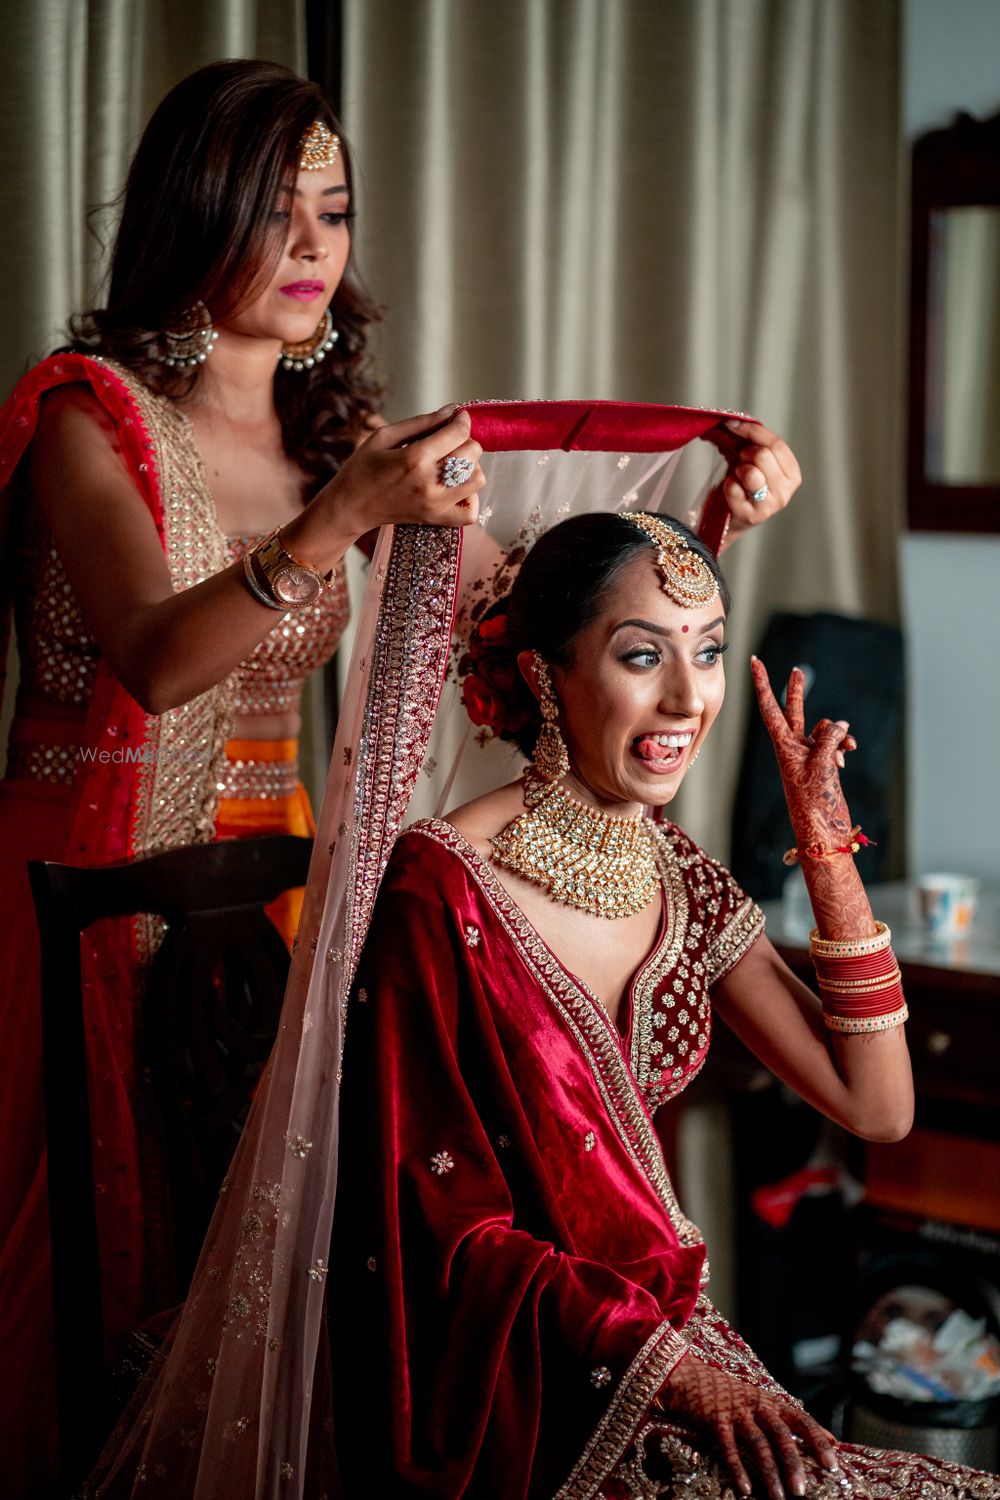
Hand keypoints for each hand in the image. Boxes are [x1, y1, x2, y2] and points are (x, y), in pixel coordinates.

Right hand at [317, 404, 484, 540]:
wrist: (350, 508)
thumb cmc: (362, 469)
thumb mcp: (383, 436)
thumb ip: (420, 423)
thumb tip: (450, 411)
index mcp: (415, 457)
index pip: (459, 433)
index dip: (463, 420)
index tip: (457, 418)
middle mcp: (430, 482)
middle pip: (472, 454)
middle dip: (465, 441)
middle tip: (449, 441)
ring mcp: (435, 504)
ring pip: (477, 480)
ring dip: (470, 467)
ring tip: (452, 464)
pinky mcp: (436, 519)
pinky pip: (470, 513)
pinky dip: (470, 499)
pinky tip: (456, 488)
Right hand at [657, 1353, 838, 1499]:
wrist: (692, 1377)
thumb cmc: (736, 1396)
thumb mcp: (768, 1403)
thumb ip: (797, 1421)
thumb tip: (833, 1439)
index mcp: (773, 1402)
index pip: (802, 1420)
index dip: (818, 1442)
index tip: (832, 1466)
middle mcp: (758, 1405)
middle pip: (780, 1434)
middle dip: (792, 1463)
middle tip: (802, 1491)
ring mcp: (736, 1412)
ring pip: (757, 1444)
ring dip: (768, 1472)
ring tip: (778, 1498)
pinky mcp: (715, 1420)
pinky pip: (728, 1447)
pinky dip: (737, 1469)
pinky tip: (745, 1490)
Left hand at [703, 419, 800, 549]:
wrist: (728, 517)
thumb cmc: (742, 485)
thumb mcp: (750, 459)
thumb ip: (749, 440)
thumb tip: (735, 419)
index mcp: (792, 473)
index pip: (776, 444)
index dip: (752, 432)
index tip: (732, 425)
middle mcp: (786, 491)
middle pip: (764, 456)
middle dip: (745, 454)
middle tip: (740, 462)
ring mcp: (770, 506)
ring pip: (751, 473)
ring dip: (738, 470)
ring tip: (738, 477)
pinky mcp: (752, 517)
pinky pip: (734, 488)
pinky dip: (727, 485)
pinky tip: (730, 490)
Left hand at [750, 658, 856, 851]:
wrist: (823, 831)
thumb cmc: (815, 802)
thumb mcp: (822, 765)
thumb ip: (830, 738)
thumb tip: (840, 724)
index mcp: (783, 746)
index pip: (770, 708)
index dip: (763, 684)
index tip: (753, 661)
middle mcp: (793, 747)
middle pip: (793, 712)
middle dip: (797, 692)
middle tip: (797, 669)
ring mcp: (809, 755)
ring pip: (825, 729)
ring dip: (838, 735)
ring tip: (845, 752)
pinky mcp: (824, 764)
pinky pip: (835, 743)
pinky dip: (844, 745)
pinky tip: (849, 754)